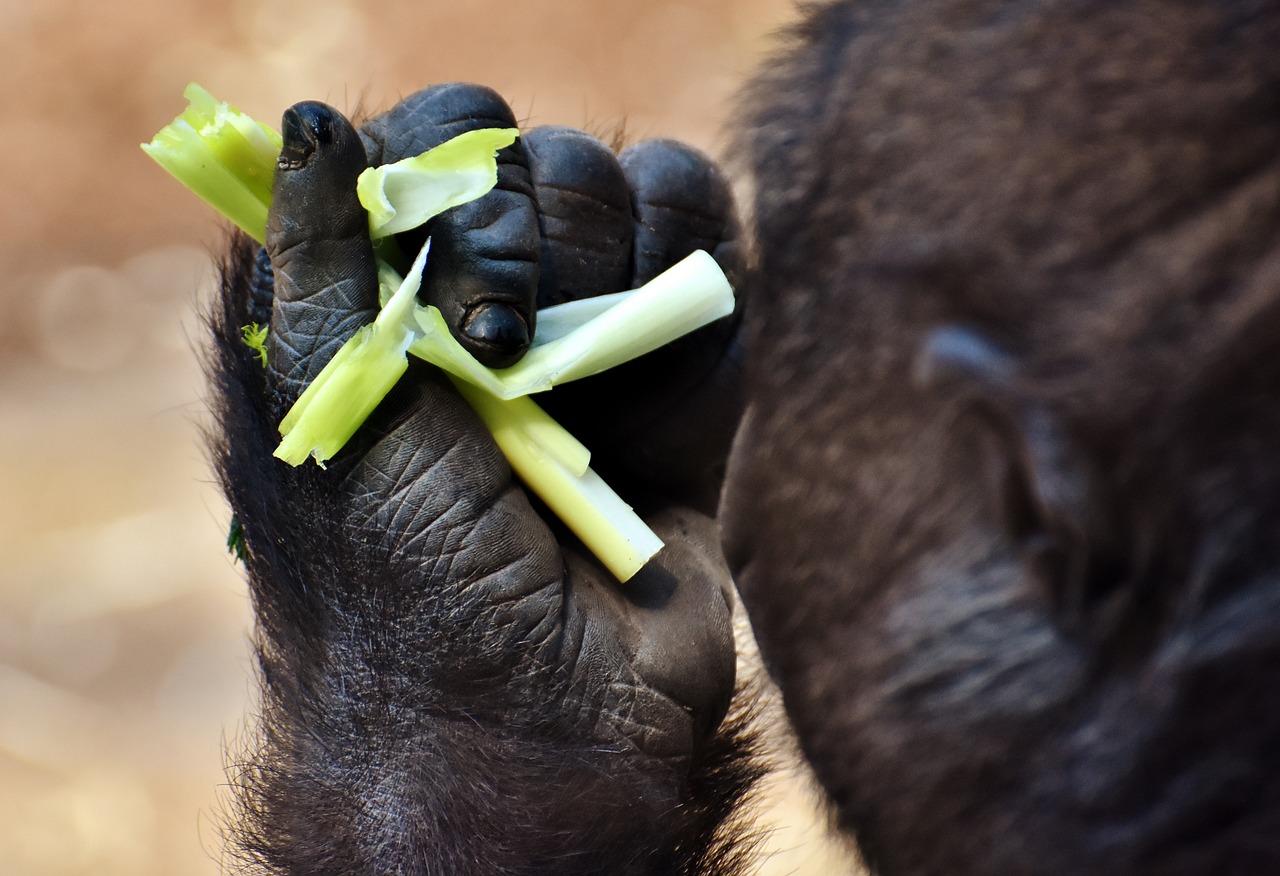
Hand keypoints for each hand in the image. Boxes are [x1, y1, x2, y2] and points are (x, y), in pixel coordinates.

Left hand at [212, 84, 751, 872]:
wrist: (532, 721)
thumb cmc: (403, 574)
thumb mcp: (331, 406)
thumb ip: (320, 259)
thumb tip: (309, 123)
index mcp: (398, 295)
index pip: (446, 138)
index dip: (461, 174)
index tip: (451, 276)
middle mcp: (500, 303)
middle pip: (556, 158)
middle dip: (537, 245)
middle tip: (503, 354)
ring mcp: (602, 341)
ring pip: (649, 193)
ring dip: (623, 275)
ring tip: (589, 387)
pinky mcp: (690, 382)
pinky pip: (721, 269)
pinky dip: (701, 309)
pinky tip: (661, 393)